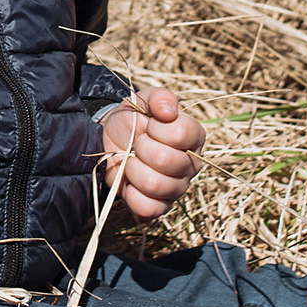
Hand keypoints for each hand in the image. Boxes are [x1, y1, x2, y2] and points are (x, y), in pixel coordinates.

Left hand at [100, 85, 205, 221]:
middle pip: (167, 160)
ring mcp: (177, 188)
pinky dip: (132, 194)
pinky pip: (148, 209)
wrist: (112, 140)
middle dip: (142, 148)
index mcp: (193, 137)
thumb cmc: (135, 119)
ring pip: (156, 185)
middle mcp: (191, 165)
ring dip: (134, 169)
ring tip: (131, 161)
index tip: (148, 125)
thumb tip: (168, 111)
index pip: (182, 134)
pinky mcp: (160, 207)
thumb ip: (160, 98)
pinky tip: (130, 181)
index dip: (157, 128)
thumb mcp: (145, 100)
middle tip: (137, 143)